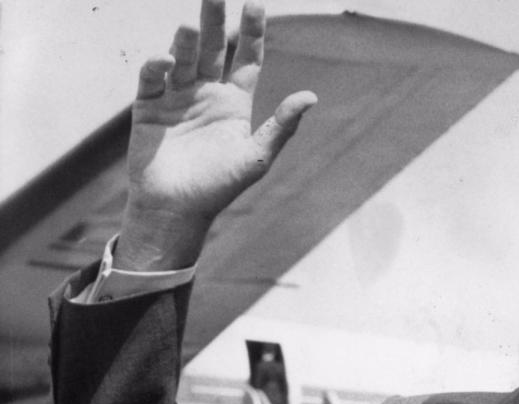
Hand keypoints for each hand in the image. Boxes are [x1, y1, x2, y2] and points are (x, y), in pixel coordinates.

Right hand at [116, 0, 316, 270]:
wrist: (177, 210)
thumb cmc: (220, 187)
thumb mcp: (257, 157)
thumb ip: (282, 126)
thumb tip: (312, 97)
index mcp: (234, 102)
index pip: (245, 58)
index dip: (251, 32)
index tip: (255, 4)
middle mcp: (206, 93)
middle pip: (213, 49)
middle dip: (215, 22)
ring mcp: (176, 97)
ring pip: (183, 59)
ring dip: (185, 42)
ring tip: (189, 26)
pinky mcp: (148, 107)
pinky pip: (152, 80)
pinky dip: (156, 67)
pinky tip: (165, 61)